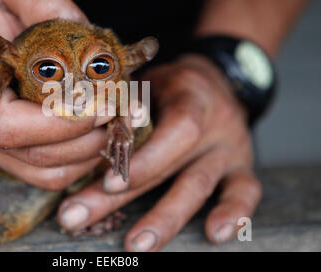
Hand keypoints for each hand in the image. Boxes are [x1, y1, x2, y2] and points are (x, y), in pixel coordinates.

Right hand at [0, 0, 111, 189]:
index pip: (4, 123)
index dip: (57, 124)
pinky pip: (41, 173)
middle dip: (83, 139)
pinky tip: (95, 136)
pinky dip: (76, 161)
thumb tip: (86, 35)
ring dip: (86, 155)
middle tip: (121, 114)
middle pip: (27, 152)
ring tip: (114, 125)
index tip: (101, 106)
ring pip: (40, 171)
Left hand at [57, 54, 261, 250]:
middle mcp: (213, 123)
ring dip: (166, 219)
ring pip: (199, 185)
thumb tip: (80, 138)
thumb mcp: (149, 81)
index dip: (144, 158)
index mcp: (189, 96)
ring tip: (137, 245)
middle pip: (171, 165)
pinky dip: (236, 213)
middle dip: (124, 197)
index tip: (107, 184)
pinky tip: (216, 235)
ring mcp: (229, 147)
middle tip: (79, 218)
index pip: (174, 129)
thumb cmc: (170, 86)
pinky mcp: (241, 165)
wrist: (216, 81)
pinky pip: (246, 190)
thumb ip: (125, 105)